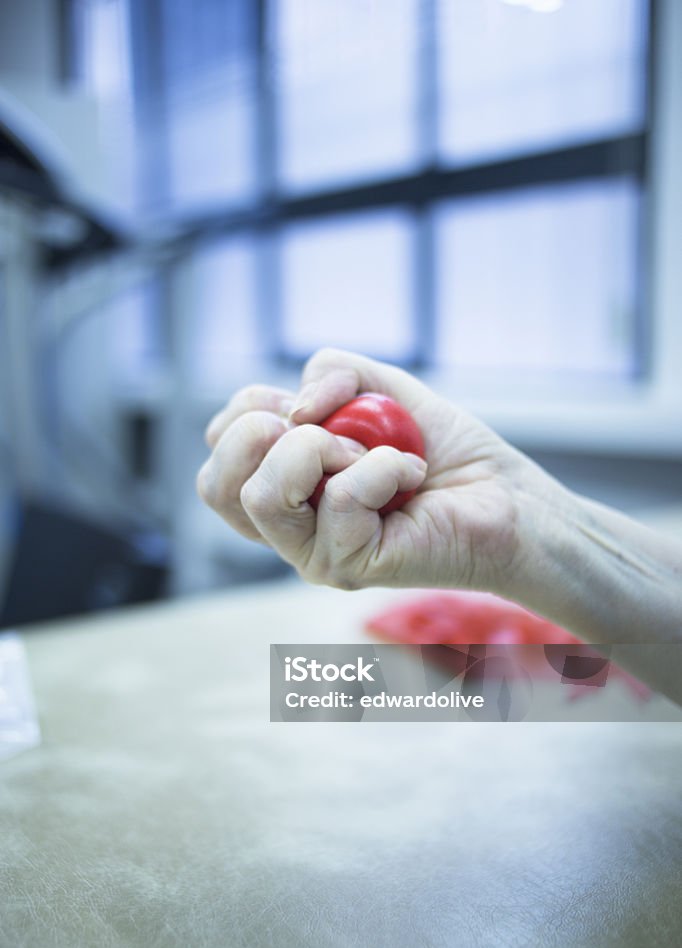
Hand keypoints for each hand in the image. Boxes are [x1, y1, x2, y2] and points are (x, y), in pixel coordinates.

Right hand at [198, 349, 537, 591]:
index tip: (314, 405)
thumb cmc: (437, 447)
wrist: (501, 494)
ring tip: (371, 453)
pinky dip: (382, 465)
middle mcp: (287, 528)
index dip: (253, 408)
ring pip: (264, 496)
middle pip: (214, 485)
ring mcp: (313, 553)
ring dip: (319, 450)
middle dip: (263, 431)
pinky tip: (410, 473)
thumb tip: (297, 410)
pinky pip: (341, 500)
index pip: (217, 449)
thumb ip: (327, 372)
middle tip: (331, 432)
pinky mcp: (350, 568)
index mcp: (280, 485)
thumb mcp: (376, 386)